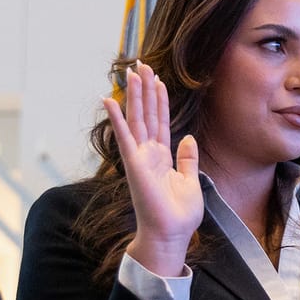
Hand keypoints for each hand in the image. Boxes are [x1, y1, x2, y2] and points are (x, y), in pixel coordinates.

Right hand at [104, 63, 200, 276]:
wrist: (170, 235)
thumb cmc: (179, 215)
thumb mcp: (191, 181)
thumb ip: (187, 159)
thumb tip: (189, 138)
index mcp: (162, 157)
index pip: (160, 121)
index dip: (159, 99)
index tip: (157, 79)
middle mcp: (148, 153)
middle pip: (146, 114)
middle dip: (145, 89)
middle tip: (141, 64)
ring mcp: (139, 157)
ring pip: (136, 119)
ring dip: (134, 95)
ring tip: (131, 71)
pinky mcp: (133, 164)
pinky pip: (123, 137)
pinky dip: (116, 118)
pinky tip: (109, 99)